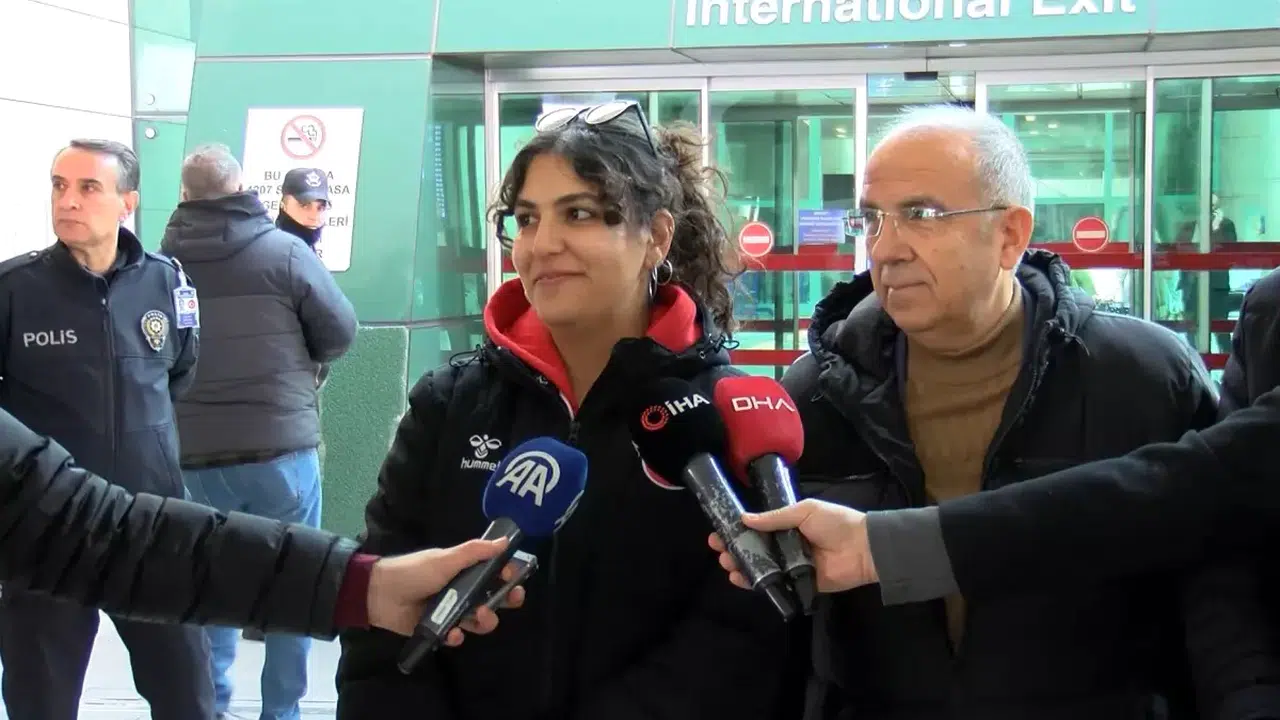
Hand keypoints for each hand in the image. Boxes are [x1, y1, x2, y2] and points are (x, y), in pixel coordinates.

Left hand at [366, 539, 525, 642]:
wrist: (379, 594)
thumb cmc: (413, 571)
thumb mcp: (445, 559)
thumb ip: (474, 552)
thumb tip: (504, 542)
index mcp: (465, 571)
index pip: (495, 574)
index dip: (509, 576)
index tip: (515, 576)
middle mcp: (462, 591)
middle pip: (494, 599)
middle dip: (507, 600)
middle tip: (513, 598)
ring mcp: (451, 611)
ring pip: (479, 620)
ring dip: (485, 620)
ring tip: (479, 616)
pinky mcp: (439, 629)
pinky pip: (456, 635)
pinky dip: (456, 636)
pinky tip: (452, 633)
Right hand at [709, 499, 877, 593]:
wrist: (863, 548)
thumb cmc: (835, 523)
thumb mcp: (804, 511)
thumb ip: (775, 518)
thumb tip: (745, 519)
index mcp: (788, 526)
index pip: (757, 529)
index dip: (737, 530)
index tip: (718, 532)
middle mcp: (786, 546)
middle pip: (754, 549)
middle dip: (734, 549)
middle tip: (718, 551)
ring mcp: (791, 566)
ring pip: (761, 568)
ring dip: (741, 566)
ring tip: (726, 564)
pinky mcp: (798, 584)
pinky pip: (775, 585)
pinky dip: (757, 584)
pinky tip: (741, 580)